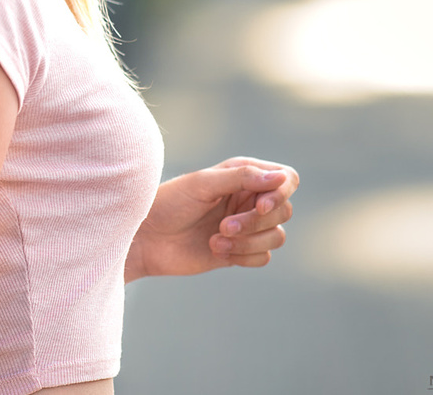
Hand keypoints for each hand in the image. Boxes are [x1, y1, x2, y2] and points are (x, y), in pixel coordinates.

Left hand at [124, 156, 297, 281]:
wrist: (146, 238)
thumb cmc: (169, 202)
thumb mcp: (203, 184)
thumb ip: (242, 177)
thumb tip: (282, 178)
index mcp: (243, 175)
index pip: (287, 179)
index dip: (281, 193)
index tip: (259, 205)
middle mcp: (248, 199)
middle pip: (283, 211)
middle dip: (255, 222)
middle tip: (223, 226)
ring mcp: (246, 227)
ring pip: (277, 236)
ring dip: (249, 241)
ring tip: (215, 240)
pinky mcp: (239, 252)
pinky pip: (263, 257)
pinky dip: (244, 256)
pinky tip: (215, 250)